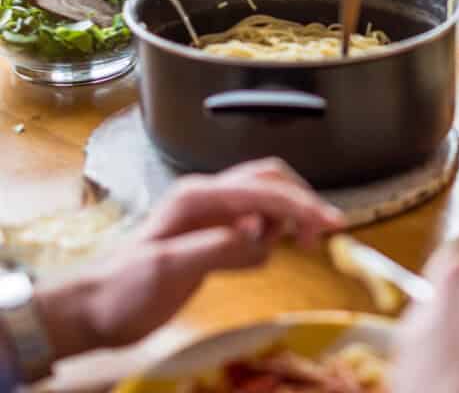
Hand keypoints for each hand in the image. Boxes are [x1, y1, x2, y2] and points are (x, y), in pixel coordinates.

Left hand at [36, 159, 343, 358]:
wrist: (95, 308)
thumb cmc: (124, 290)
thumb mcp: (167, 270)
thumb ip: (217, 246)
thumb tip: (259, 232)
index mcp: (198, 198)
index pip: (262, 191)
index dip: (301, 205)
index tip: (332, 223)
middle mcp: (209, 196)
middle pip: (270, 180)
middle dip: (301, 201)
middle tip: (322, 233)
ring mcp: (212, 212)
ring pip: (267, 197)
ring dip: (287, 217)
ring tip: (297, 245)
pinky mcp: (215, 230)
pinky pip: (256, 221)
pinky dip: (270, 234)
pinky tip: (263, 253)